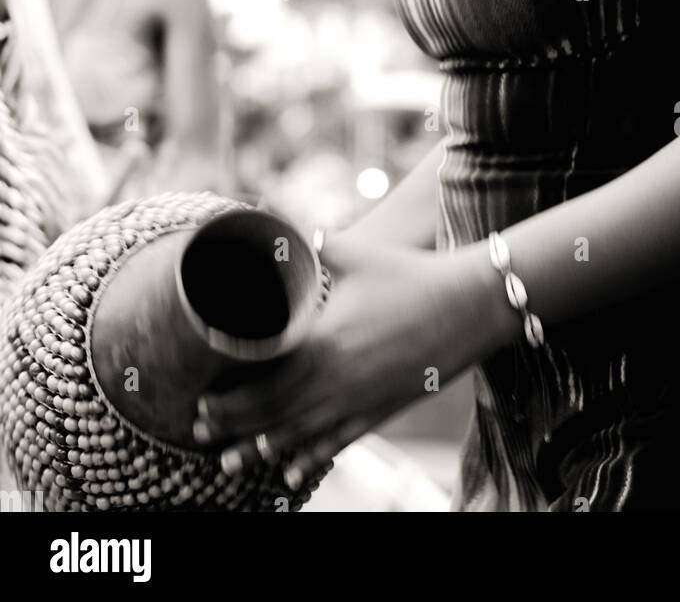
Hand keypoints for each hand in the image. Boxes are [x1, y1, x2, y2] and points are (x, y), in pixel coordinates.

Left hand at [193, 233, 512, 488]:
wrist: (466, 306)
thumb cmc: (409, 273)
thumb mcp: (355, 254)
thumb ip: (313, 244)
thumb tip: (280, 225)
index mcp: (321, 343)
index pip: (260, 382)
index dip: (226, 398)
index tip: (198, 402)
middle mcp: (334, 381)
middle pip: (270, 415)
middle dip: (232, 427)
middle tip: (199, 432)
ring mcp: (358, 401)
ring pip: (298, 436)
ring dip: (260, 450)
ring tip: (230, 462)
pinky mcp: (381, 412)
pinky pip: (337, 442)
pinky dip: (307, 457)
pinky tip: (288, 470)